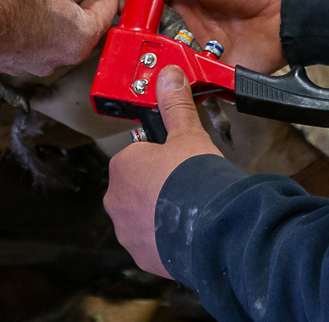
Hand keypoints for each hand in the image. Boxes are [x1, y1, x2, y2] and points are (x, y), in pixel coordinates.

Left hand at [104, 65, 223, 276]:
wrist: (212, 229)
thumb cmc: (195, 178)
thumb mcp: (187, 134)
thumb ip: (175, 105)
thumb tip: (168, 74)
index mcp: (122, 166)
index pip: (136, 155)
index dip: (161, 156)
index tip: (179, 161)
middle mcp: (116, 200)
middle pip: (136, 186)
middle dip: (157, 186)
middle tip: (185, 185)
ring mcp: (126, 230)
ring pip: (141, 215)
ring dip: (159, 213)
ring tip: (189, 210)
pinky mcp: (141, 255)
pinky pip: (150, 242)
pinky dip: (164, 238)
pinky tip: (186, 232)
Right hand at [135, 0, 287, 72]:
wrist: (289, 13)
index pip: (153, 3)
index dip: (134, 7)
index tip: (114, 9)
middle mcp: (191, 26)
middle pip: (156, 36)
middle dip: (139, 40)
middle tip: (122, 40)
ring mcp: (202, 51)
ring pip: (170, 60)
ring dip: (157, 61)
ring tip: (139, 60)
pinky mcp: (216, 72)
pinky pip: (193, 80)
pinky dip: (180, 81)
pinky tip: (165, 78)